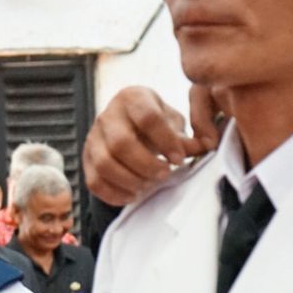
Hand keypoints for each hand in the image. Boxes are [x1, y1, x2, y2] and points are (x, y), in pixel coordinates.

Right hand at [83, 86, 215, 206]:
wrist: (127, 126)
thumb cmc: (154, 125)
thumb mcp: (173, 123)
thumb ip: (187, 138)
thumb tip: (206, 146)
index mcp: (132, 98)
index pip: (147, 118)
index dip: (165, 141)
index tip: (179, 159)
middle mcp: (108, 115)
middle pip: (121, 143)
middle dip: (146, 164)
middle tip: (165, 174)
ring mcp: (93, 138)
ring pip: (105, 164)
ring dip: (131, 180)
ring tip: (149, 184)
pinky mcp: (86, 160)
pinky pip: (94, 182)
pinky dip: (115, 194)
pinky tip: (134, 194)